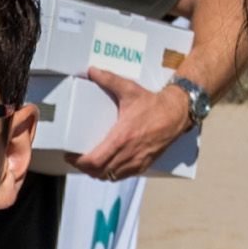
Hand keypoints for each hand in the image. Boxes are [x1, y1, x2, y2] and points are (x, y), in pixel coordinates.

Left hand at [70, 71, 195, 179]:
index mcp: (121, 138)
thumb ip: (109, 79)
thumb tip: (92, 71)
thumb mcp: (129, 89)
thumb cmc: (153, 104)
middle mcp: (128, 153)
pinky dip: (111, 174)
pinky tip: (106, 166)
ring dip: (97, 173)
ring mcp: (137, 161)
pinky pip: (122, 176)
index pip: (95, 161)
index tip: (70, 155)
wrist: (176, 114)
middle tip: (76, 159)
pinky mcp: (144, 165)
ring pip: (109, 177)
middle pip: (99, 172)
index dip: (79, 162)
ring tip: (89, 163)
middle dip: (84, 168)